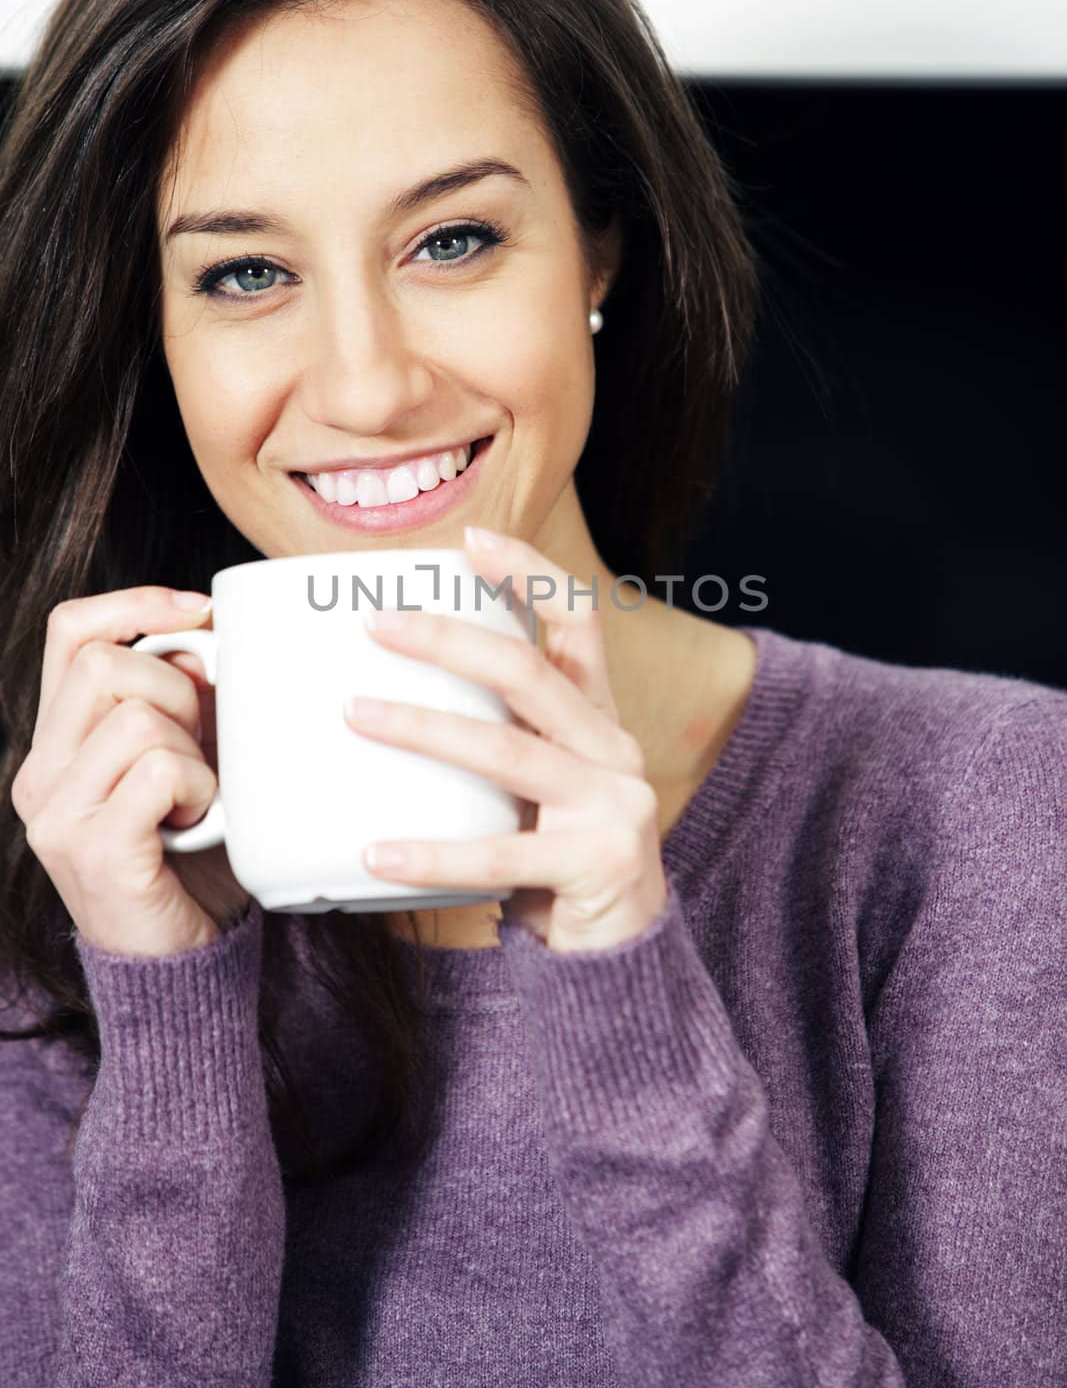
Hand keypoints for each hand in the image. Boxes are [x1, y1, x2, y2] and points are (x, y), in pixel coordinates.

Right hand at [11, 586, 250, 957]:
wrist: (183, 957)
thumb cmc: (192, 853)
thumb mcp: (187, 758)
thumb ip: (181, 701)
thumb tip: (200, 638)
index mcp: (57, 742)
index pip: (69, 631)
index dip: (135, 602)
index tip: (199, 610)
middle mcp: (39, 773)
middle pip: (104, 663)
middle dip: (178, 688)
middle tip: (202, 745)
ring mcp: (57, 814)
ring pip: (139, 717)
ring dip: (196, 751)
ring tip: (198, 796)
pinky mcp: (93, 850)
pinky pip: (159, 771)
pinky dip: (200, 787)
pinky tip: (199, 820)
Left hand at [342, 528, 668, 953]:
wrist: (618, 963)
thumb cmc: (555, 866)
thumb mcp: (535, 788)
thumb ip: (495, 741)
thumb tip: (382, 695)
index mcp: (599, 721)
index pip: (577, 621)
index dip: (527, 573)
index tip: (469, 539)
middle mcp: (614, 750)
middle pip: (529, 670)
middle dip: (448, 638)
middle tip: (373, 623)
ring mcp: (615, 804)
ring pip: (508, 750)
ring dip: (423, 728)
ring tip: (354, 714)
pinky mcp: (599, 863)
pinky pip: (499, 855)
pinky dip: (432, 855)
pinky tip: (375, 854)